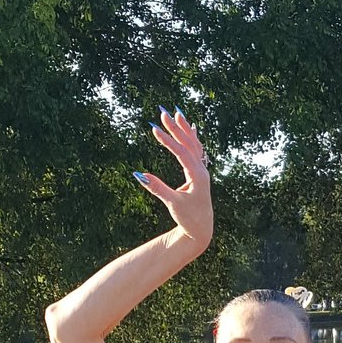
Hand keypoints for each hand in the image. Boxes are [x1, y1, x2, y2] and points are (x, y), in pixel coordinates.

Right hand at [134, 108, 212, 248]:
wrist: (201, 230)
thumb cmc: (188, 219)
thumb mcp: (172, 204)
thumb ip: (157, 188)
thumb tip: (139, 175)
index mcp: (197, 177)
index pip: (182, 153)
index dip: (168, 140)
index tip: (154, 129)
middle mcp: (202, 171)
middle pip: (189, 144)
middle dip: (176, 128)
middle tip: (163, 112)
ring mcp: (202, 172)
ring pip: (194, 146)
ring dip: (185, 129)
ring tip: (177, 114)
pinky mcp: (199, 175)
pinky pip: (196, 152)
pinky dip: (192, 139)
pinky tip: (191, 128)